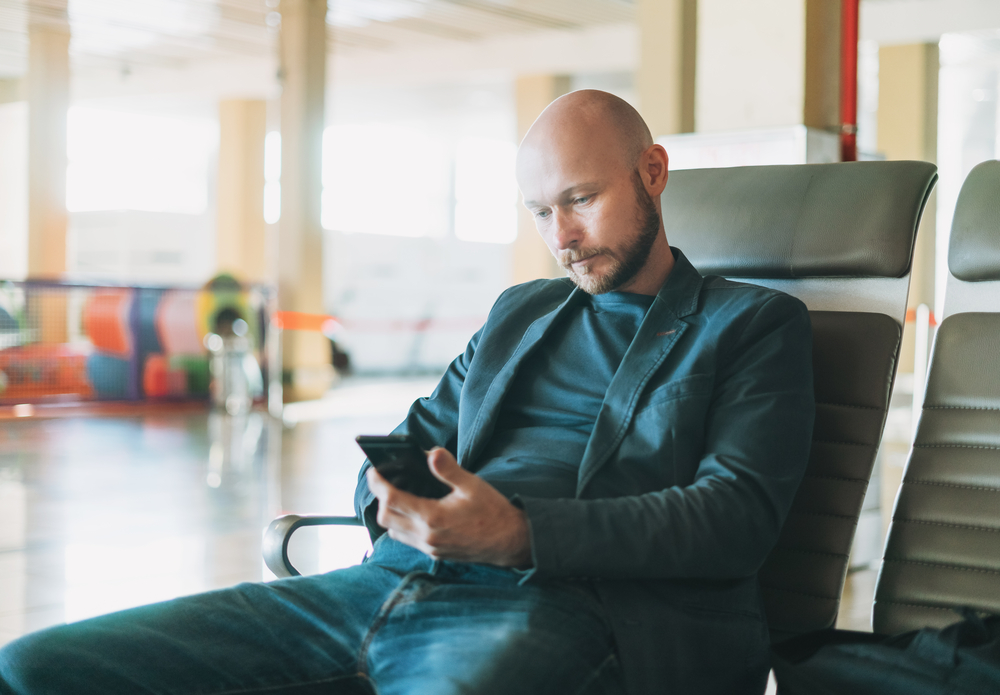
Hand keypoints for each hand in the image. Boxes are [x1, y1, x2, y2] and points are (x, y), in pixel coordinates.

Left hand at [366, 447, 531, 566]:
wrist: (510, 542)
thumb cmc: (493, 511)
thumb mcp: (472, 485)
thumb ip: (448, 470)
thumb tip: (431, 453)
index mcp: (434, 516)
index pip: (392, 499)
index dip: (378, 484)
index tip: (373, 471)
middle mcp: (427, 535)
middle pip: (385, 518)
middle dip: (379, 499)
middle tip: (384, 481)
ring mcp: (430, 547)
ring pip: (393, 532)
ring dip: (389, 514)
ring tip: (395, 495)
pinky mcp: (435, 553)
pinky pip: (407, 540)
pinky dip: (401, 525)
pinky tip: (412, 513)